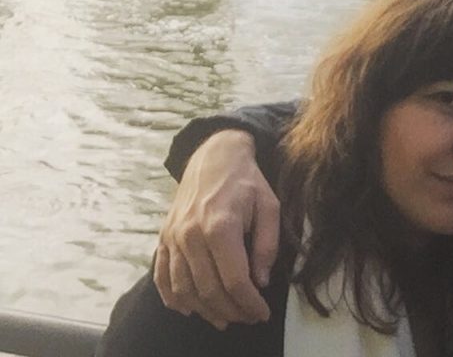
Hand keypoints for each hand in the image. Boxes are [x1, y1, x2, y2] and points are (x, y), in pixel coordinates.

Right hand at [154, 129, 278, 328]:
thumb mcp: (269, 205)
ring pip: (185, 289)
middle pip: (208, 290)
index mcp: (221, 226)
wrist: (214, 156)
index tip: (262, 313)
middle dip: (231, 311)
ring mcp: (173, 237)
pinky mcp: (163, 238)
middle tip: (247, 317)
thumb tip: (260, 282)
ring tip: (225, 318)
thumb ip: (267, 244)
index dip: (249, 303)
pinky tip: (190, 308)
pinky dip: (174, 298)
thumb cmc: (247, 181)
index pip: (235, 280)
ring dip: (205, 310)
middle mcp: (191, 235)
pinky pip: (162, 277)